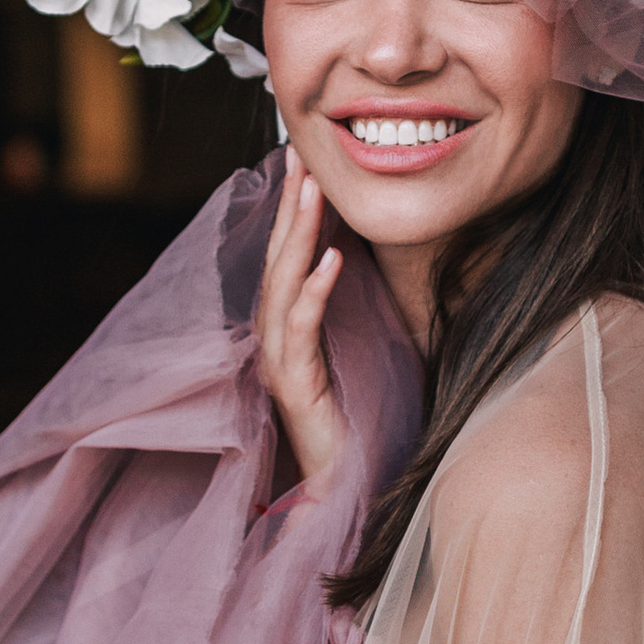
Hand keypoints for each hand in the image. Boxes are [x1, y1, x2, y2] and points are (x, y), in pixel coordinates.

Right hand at [255, 151, 346, 499]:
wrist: (347, 485)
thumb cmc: (357, 419)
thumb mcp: (359, 348)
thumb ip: (353, 307)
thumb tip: (368, 255)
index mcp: (286, 330)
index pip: (286, 258)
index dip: (292, 212)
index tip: (304, 164)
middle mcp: (274, 340)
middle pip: (277, 260)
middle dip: (289, 207)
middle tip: (300, 158)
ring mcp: (280, 363)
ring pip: (282, 285)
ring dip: (298, 236)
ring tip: (312, 193)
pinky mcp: (296, 387)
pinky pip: (302, 330)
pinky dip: (315, 291)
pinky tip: (333, 259)